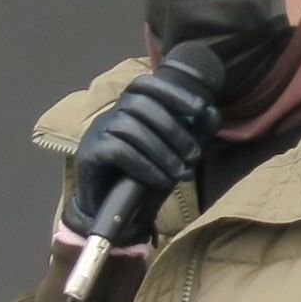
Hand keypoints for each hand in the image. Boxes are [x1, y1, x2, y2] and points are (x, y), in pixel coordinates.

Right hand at [66, 65, 215, 238]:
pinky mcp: (88, 156)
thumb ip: (193, 134)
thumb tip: (212, 112)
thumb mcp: (174, 155)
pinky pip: (117, 151)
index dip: (172, 91)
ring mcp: (96, 134)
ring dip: (162, 151)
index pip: (145, 85)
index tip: (200, 107)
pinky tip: (161, 180)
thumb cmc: (143, 181)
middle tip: (193, 155)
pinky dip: (145, 165)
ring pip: (129, 127)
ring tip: (180, 172)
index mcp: (127, 109)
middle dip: (173, 128)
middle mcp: (109, 116)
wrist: (115, 216)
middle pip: (139, 104)